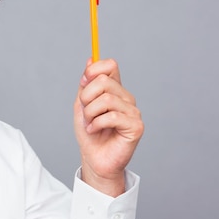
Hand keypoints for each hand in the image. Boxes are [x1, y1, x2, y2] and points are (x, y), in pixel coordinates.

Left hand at [74, 58, 143, 196]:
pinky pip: (112, 116)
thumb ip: (87, 84)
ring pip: (106, 99)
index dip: (93, 71)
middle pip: (103, 81)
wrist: (94, 159)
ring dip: (90, 114)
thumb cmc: (89, 132)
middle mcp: (126, 97)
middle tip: (85, 113)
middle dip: (86, 97)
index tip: (83, 84)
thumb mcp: (82, 104)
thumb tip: (90, 59)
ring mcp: (133, 111)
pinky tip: (94, 131)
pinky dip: (96, 124)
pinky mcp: (136, 126)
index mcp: (115, 89)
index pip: (110, 65)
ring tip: (90, 124)